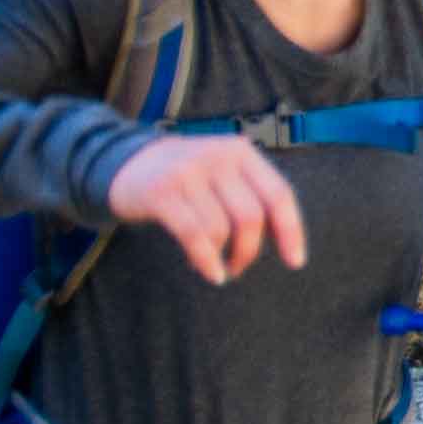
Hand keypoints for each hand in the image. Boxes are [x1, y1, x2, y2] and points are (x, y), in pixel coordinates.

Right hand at [109, 128, 307, 282]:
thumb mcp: (223, 171)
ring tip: (215, 264)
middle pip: (251, 217)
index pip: (279, 194)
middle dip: (249, 251)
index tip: (295, 262)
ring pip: (221, 230)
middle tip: (239, 267)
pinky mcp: (161, 193)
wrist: (127, 162)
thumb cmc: (188, 178)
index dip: (291, 231)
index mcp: (241, 152)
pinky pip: (194, 235)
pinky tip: (208, 271)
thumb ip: (252, 194)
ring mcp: (187, 172)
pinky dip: (206, 260)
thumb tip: (287, 241)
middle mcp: (217, 156)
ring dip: (222, 257)